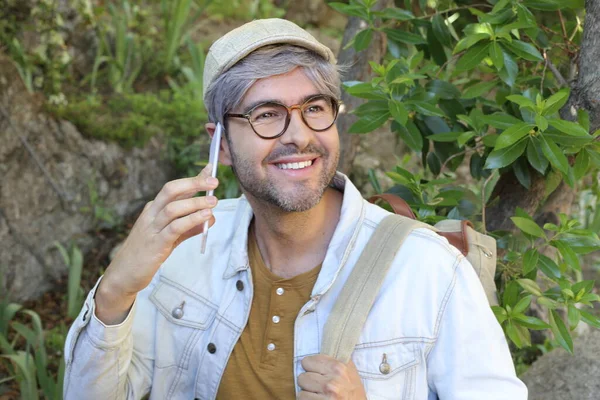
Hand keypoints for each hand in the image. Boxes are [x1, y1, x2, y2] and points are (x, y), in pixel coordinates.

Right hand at [95, 165, 218, 323]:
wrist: (123, 275)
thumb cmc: (146, 254)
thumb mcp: (170, 237)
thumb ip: (189, 227)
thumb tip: (211, 217)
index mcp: (153, 209)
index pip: (174, 189)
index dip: (193, 179)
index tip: (209, 170)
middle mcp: (151, 214)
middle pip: (171, 190)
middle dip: (193, 183)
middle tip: (214, 182)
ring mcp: (151, 228)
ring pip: (173, 208)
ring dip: (195, 202)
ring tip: (213, 201)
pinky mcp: (155, 244)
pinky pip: (175, 227)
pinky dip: (191, 220)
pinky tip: (206, 216)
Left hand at [298, 355, 366, 399]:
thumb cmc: (354, 394)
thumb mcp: (350, 373)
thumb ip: (336, 360)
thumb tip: (320, 350)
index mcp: (338, 368)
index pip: (307, 361)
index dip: (311, 369)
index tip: (317, 373)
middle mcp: (332, 381)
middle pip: (302, 377)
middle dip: (309, 383)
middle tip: (319, 387)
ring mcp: (326, 394)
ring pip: (301, 391)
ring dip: (308, 395)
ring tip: (319, 396)